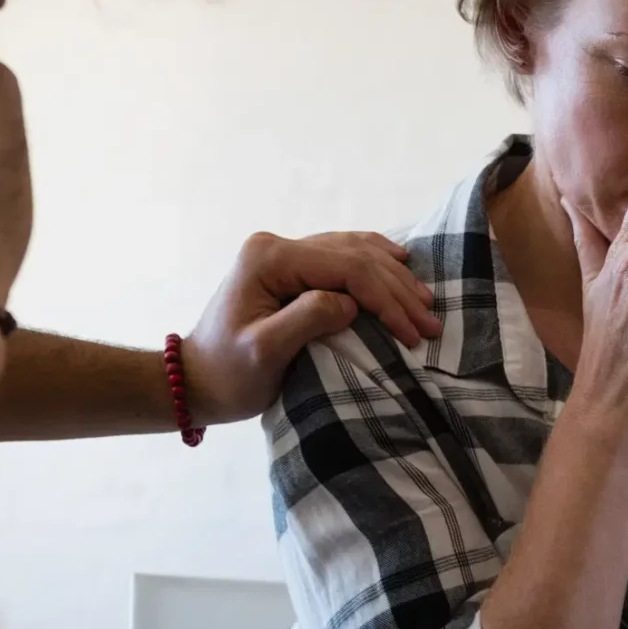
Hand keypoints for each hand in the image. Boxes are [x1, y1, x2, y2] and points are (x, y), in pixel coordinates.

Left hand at [180, 231, 442, 424]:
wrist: (196, 381)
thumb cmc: (229, 375)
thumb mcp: (264, 352)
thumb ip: (307, 320)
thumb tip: (350, 304)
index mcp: (270, 259)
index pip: (346, 268)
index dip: (386, 298)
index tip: (414, 332)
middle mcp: (276, 247)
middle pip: (354, 256)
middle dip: (398, 290)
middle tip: (431, 322)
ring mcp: (282, 254)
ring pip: (353, 250)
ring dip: (393, 275)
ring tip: (425, 300)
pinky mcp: (289, 268)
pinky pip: (341, 254)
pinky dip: (374, 260)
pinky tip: (398, 262)